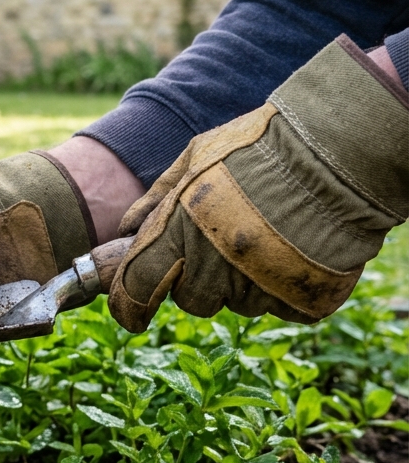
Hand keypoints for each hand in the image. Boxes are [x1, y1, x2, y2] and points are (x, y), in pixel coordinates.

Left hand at [110, 36, 408, 331]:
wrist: (337, 149)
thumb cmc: (259, 147)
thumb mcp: (195, 156)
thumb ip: (156, 197)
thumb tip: (125, 227)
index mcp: (180, 234)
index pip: (136, 289)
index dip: (128, 307)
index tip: (131, 316)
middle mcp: (215, 267)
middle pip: (191, 301)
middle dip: (197, 280)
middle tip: (222, 242)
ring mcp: (260, 287)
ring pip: (238, 303)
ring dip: (243, 280)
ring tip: (267, 234)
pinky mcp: (302, 299)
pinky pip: (280, 306)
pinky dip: (285, 286)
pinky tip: (295, 249)